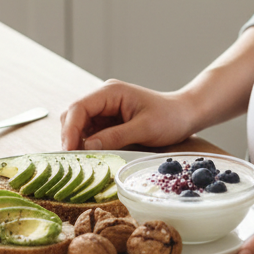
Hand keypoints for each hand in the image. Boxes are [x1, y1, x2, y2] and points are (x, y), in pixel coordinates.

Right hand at [60, 79, 196, 150]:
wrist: (185, 114)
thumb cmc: (169, 117)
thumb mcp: (144, 129)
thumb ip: (115, 137)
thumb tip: (87, 147)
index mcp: (111, 92)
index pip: (79, 108)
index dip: (70, 130)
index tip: (68, 152)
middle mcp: (104, 98)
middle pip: (74, 115)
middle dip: (70, 137)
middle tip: (74, 161)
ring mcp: (106, 109)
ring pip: (79, 125)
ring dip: (78, 142)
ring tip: (82, 161)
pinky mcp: (109, 121)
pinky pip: (90, 133)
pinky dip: (87, 145)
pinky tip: (92, 158)